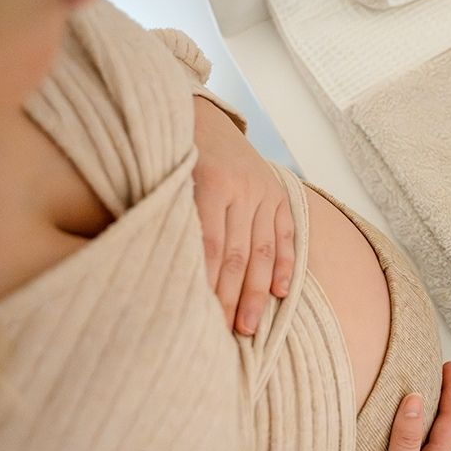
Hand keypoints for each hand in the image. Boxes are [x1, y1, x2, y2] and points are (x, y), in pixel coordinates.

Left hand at [191, 96, 294, 334]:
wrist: (201, 116)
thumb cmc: (172, 154)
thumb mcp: (164, 178)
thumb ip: (172, 218)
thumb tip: (170, 275)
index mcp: (211, 184)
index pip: (212, 247)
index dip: (210, 285)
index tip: (202, 318)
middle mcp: (243, 188)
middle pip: (239, 255)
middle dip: (235, 299)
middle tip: (231, 335)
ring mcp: (264, 192)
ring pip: (263, 251)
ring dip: (259, 292)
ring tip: (252, 326)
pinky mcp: (278, 194)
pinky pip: (285, 235)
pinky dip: (286, 265)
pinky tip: (281, 293)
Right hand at [353, 362, 450, 450]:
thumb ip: (404, 440)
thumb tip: (414, 399)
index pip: (450, 420)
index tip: (448, 366)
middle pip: (443, 428)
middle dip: (442, 399)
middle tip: (434, 373)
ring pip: (429, 441)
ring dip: (427, 417)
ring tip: (418, 395)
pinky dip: (411, 435)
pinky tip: (398, 435)